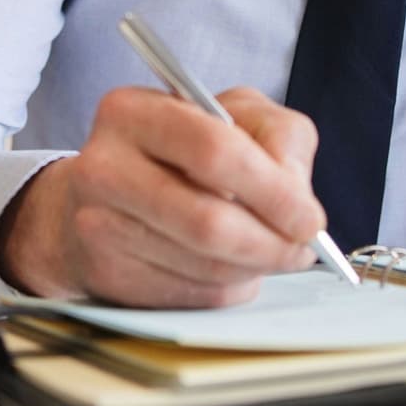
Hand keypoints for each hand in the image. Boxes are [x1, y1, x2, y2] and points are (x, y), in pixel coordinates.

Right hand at [0, 86, 325, 307]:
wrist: (105, 194)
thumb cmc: (180, 151)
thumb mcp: (233, 114)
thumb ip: (277, 136)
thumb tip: (295, 194)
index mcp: (132, 111)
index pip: (214, 151)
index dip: (273, 191)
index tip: (309, 218)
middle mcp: (102, 167)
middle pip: (207, 221)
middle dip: (270, 242)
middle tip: (300, 248)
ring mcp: (96, 225)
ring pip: (204, 266)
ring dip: (253, 267)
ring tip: (266, 251)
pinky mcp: (105, 273)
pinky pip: (189, 294)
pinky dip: (226, 287)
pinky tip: (229, 265)